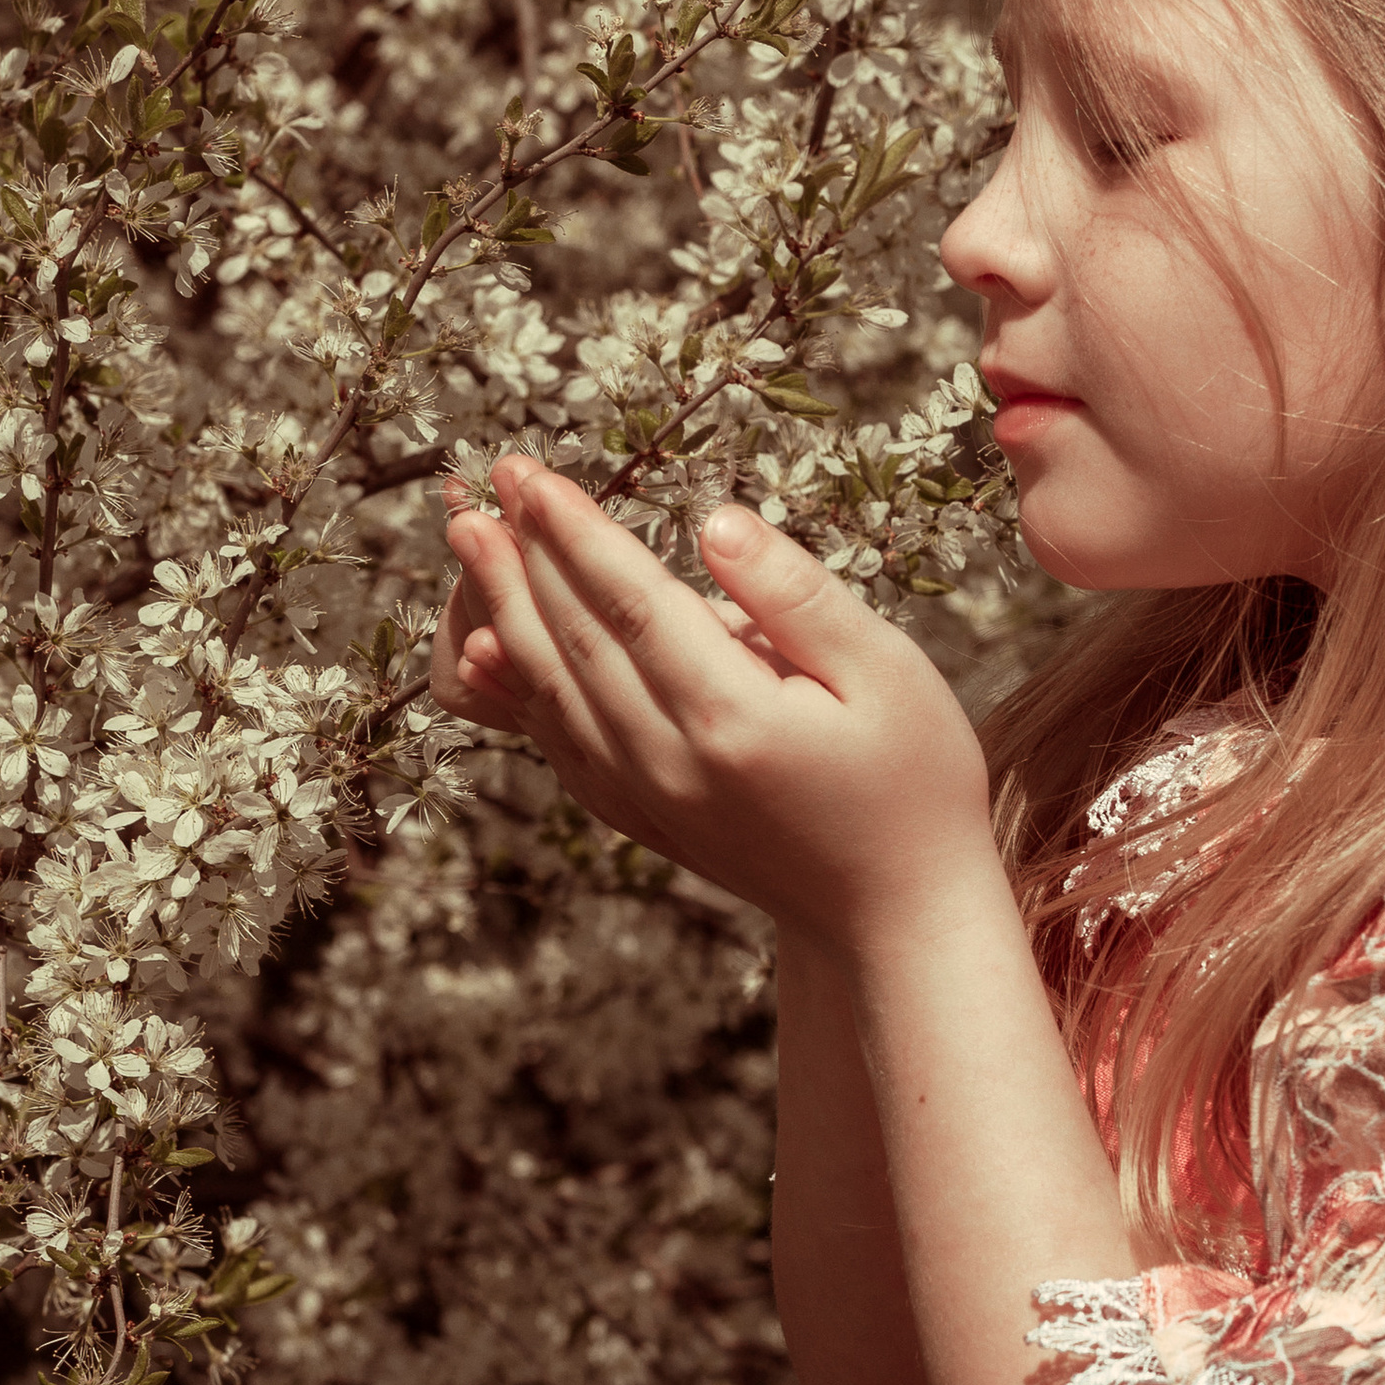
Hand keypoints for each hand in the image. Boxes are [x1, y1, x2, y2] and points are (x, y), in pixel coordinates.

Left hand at [426, 455, 996, 948]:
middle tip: (485, 482)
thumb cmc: (913, 780)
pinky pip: (560, 743)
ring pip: (553, 690)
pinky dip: (518, 688)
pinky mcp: (641, 819)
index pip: (631, 601)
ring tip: (471, 540)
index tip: (531, 473)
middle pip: (573, 640)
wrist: (897, 912)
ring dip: (505, 607)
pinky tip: (492, 645)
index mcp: (731, 717)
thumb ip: (794, 594)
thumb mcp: (888, 669)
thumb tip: (714, 522)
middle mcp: (670, 763)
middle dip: (523, 553)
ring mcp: (647, 799)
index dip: (575, 530)